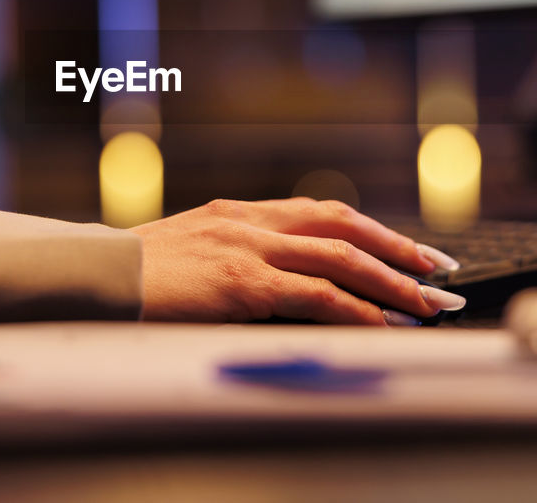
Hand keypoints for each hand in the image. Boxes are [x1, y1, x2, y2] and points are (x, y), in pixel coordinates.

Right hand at [129, 198, 464, 325]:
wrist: (95, 278)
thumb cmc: (137, 274)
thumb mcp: (193, 251)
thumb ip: (237, 254)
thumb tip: (280, 279)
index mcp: (242, 211)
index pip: (324, 211)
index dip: (374, 229)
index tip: (409, 248)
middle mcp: (251, 221)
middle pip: (345, 226)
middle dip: (399, 249)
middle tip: (440, 271)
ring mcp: (247, 248)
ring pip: (341, 259)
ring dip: (392, 283)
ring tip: (428, 304)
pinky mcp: (240, 282)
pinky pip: (314, 295)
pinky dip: (357, 310)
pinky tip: (383, 325)